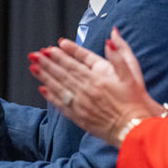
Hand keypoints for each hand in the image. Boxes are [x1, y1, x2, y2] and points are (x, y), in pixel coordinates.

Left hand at [30, 28, 160, 146]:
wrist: (133, 129)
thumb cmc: (134, 103)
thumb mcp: (132, 75)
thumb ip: (120, 55)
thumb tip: (110, 38)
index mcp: (98, 80)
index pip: (74, 65)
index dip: (61, 56)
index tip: (49, 49)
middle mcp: (87, 92)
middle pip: (63, 75)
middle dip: (47, 64)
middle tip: (34, 55)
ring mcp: (81, 106)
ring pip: (59, 88)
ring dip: (45, 77)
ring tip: (33, 67)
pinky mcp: (80, 118)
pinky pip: (62, 105)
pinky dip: (51, 97)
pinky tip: (42, 89)